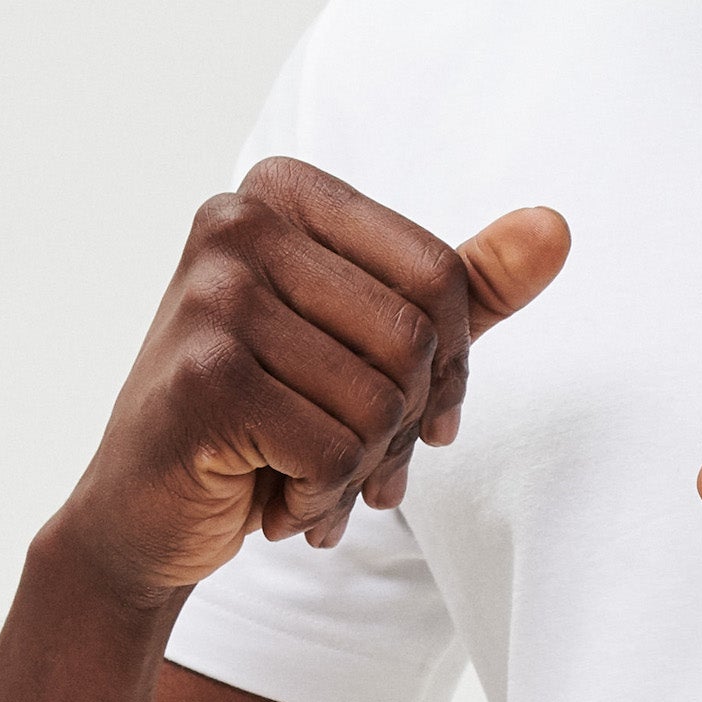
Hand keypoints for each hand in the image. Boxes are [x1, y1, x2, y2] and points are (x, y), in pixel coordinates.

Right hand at [68, 160, 568, 603]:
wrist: (146, 509)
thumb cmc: (265, 414)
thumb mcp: (372, 341)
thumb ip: (461, 286)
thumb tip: (555, 228)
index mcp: (282, 191)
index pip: (436, 273)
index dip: (450, 366)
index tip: (423, 415)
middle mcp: (236, 223)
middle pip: (412, 339)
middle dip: (405, 429)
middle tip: (367, 469)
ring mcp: (213, 297)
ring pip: (377, 401)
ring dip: (363, 471)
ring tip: (316, 485)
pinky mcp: (203, 378)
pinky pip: (333, 452)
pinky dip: (321, 499)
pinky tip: (278, 504)